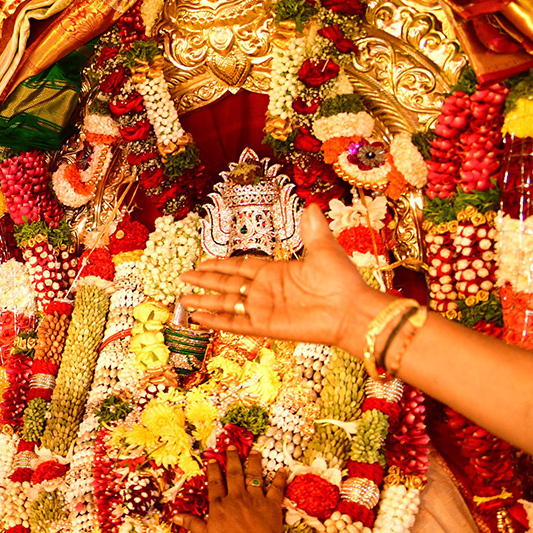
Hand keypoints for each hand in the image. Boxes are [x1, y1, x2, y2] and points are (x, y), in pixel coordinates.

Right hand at [172, 448, 287, 532]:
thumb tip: (174, 516)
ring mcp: (255, 498)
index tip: (213, 459)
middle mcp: (236, 496)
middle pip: (234, 474)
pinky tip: (282, 470)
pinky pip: (276, 488)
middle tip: (231, 447)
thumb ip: (192, 523)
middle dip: (232, 459)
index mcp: (220, 504)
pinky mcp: (271, 504)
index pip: (215, 483)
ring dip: (253, 463)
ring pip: (254, 476)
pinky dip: (280, 479)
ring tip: (254, 451)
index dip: (214, 470)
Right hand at [179, 204, 382, 354]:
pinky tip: (198, 320)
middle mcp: (264, 291)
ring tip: (182, 300)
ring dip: (203, 301)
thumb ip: (312, 230)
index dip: (220, 264)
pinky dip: (215, 323)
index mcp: (274, 272)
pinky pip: (234, 324)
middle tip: (183, 277)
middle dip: (204, 280)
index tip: (202, 261)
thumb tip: (311, 206)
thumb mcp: (325, 249)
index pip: (239, 267)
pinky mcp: (264, 326)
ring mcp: (262, 309)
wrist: (350, 311)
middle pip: (226, 283)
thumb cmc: (341, 282)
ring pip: (225, 303)